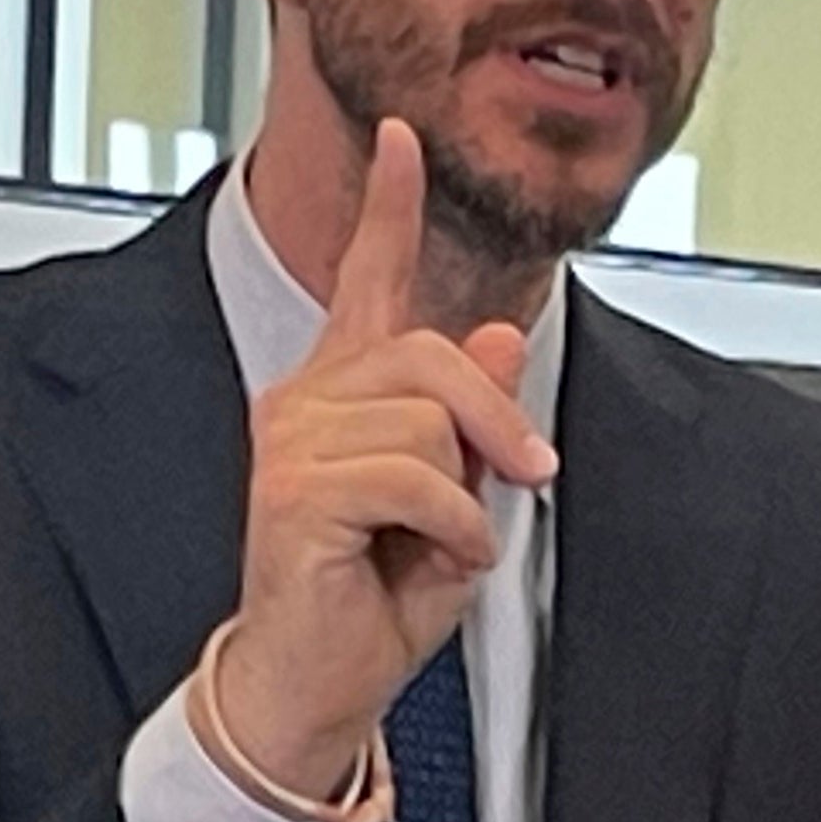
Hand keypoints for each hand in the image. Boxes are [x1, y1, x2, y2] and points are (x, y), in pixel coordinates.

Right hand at [202, 119, 557, 789]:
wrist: (315, 684)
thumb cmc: (372, 599)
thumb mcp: (454, 497)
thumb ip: (473, 418)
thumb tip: (497, 332)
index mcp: (341, 392)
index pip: (368, 281)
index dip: (387, 207)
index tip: (402, 137)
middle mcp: (305, 400)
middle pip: (431, 353)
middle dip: (496, 418)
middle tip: (529, 476)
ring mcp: (291, 440)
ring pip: (428, 417)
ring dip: (468, 492)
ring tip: (444, 542)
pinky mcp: (292, 489)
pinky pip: (413, 474)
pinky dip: (452, 524)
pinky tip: (437, 558)